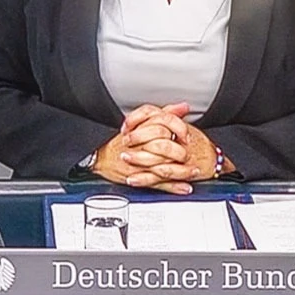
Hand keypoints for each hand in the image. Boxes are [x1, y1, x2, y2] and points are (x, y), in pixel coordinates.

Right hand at [95, 102, 219, 195]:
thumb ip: (164, 113)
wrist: (101, 157)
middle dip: (180, 151)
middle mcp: (142, 145)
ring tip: (193, 171)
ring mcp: (141, 163)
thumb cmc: (121, 140)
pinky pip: (159, 183)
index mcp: (143, 128)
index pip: (164, 123)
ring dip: (182, 171)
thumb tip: (183, 107)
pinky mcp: (140, 177)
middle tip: (188, 153)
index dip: (179, 128)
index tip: (186, 135)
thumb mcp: (142, 122)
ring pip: (165, 166)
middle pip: (165, 145)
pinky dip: (174, 187)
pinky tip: (184, 187)